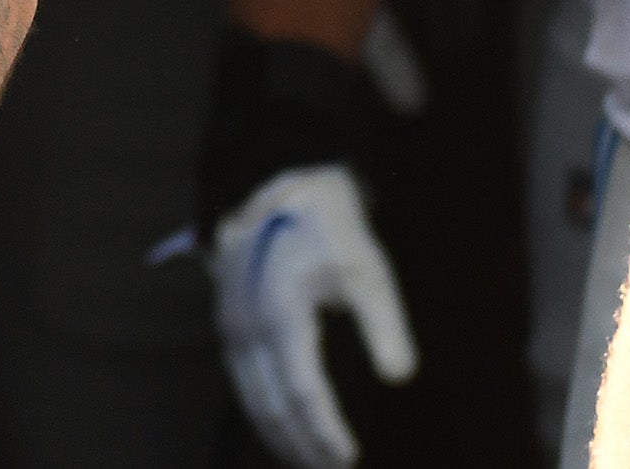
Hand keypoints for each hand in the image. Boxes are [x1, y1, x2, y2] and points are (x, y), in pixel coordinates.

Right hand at [211, 163, 416, 468]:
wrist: (274, 187)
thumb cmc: (328, 228)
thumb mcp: (367, 269)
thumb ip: (384, 324)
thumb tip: (400, 377)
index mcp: (281, 313)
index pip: (303, 392)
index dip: (325, 431)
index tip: (350, 458)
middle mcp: (248, 326)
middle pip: (271, 405)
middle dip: (301, 445)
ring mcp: (231, 326)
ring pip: (250, 398)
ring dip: (278, 435)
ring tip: (309, 462)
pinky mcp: (228, 324)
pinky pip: (242, 382)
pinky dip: (262, 412)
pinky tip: (282, 428)